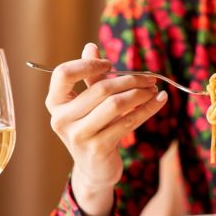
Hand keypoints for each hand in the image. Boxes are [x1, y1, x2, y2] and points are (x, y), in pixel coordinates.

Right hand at [45, 43, 167, 209]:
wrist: (94, 169)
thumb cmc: (93, 129)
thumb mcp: (88, 103)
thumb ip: (90, 77)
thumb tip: (91, 46)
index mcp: (55, 103)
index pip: (64, 73)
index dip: (89, 64)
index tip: (111, 64)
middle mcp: (61, 119)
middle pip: (100, 88)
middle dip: (130, 80)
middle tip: (150, 78)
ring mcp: (78, 136)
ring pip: (116, 104)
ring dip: (141, 93)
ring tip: (155, 89)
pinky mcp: (98, 148)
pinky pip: (129, 122)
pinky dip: (148, 109)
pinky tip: (160, 101)